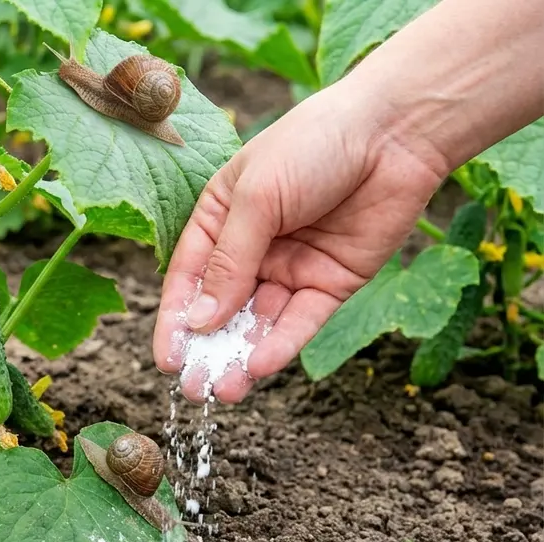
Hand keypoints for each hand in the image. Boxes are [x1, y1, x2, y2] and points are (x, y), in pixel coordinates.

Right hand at [152, 83, 447, 403]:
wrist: (395, 131)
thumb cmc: (313, 144)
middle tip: (194, 390)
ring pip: (259, 323)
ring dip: (242, 356)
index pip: (188, 278)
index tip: (167, 360)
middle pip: (221, 309)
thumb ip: (229, 262)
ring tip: (226, 390)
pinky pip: (300, 321)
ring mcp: (291, 267)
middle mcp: (252, 248)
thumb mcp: (257, 199)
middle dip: (207, 350)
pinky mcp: (330, 283)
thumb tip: (199, 320)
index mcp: (219, 218)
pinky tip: (261, 365)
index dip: (175, 320)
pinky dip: (281, 344)